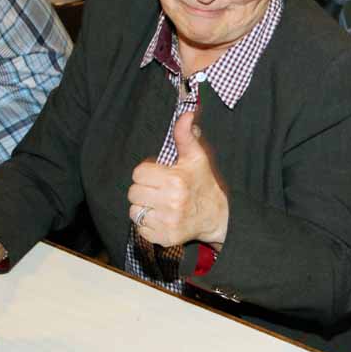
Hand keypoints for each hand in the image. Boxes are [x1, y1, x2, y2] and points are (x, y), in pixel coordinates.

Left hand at [128, 112, 228, 248]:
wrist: (217, 216)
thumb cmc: (203, 184)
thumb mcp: (196, 158)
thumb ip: (186, 136)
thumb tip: (187, 114)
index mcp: (176, 180)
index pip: (139, 173)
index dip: (147, 173)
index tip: (160, 176)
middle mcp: (171, 202)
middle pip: (133, 192)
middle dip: (144, 190)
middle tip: (159, 190)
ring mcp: (168, 222)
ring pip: (135, 211)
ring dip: (144, 207)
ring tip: (160, 204)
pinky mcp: (164, 237)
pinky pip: (141, 228)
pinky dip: (148, 224)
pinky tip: (162, 217)